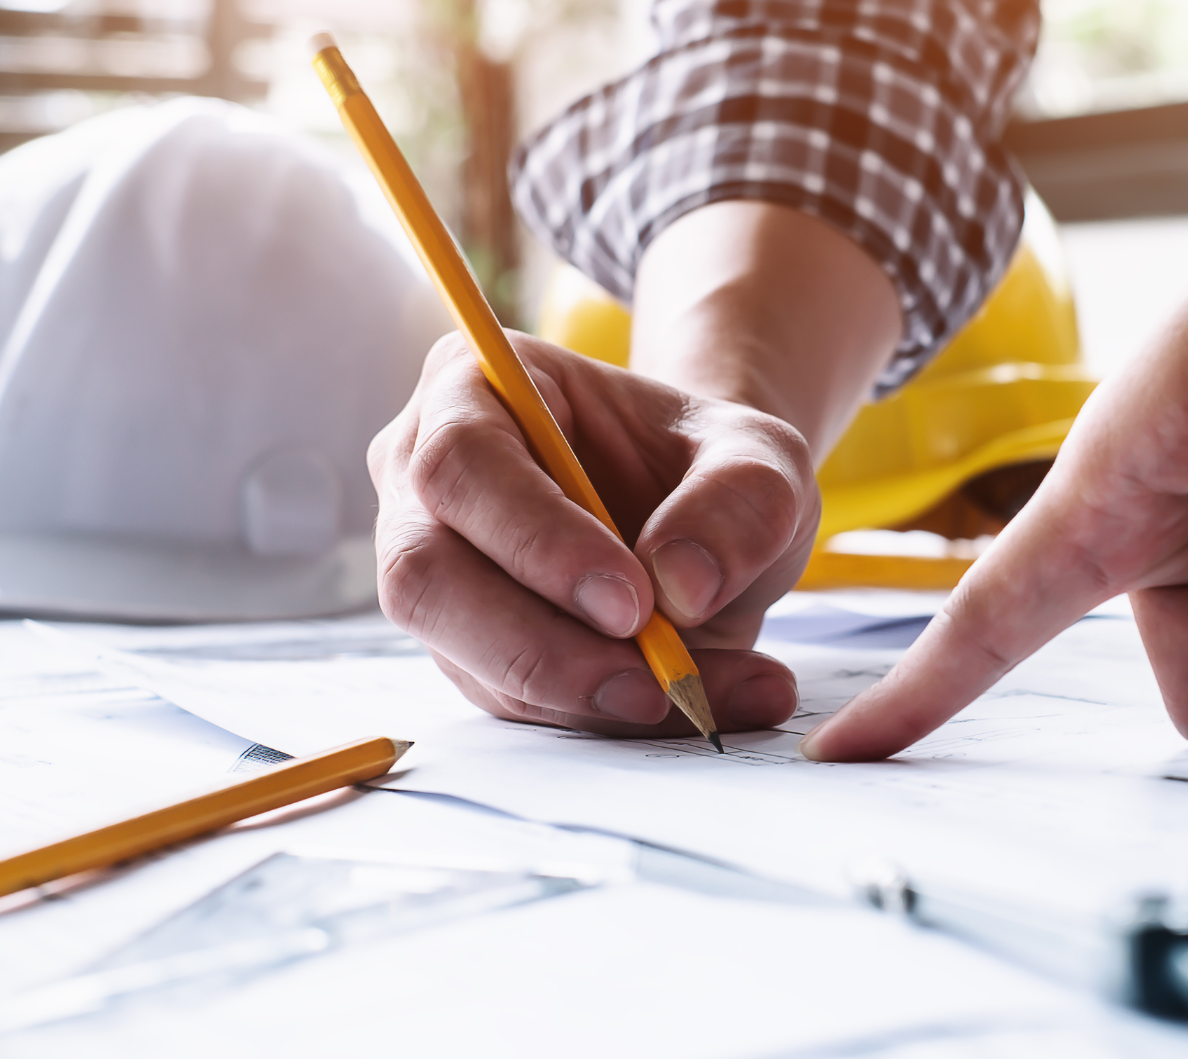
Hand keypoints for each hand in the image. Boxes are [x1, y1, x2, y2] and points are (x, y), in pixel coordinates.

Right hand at [372, 200, 900, 736]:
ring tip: (693, 696)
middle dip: (539, 645)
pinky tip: (689, 705)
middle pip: (424, 574)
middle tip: (651, 681)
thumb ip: (741, 502)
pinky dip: (599, 716)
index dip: (536, 540)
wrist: (706, 523)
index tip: (632, 604)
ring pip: (459, 655)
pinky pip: (508, 701)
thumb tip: (680, 585)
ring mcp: (433, 567)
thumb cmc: (710, 467)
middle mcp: (424, 476)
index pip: (463, 462)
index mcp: (473, 386)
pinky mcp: (463, 646)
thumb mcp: (763, 460)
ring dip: (578, 695)